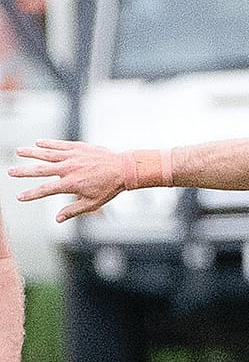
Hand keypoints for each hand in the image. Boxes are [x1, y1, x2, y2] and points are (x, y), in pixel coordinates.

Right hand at [12, 140, 133, 221]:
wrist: (124, 168)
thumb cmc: (109, 187)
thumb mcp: (93, 203)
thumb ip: (73, 210)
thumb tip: (57, 219)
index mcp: (70, 184)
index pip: (45, 190)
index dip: (31, 194)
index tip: (19, 196)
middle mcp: (68, 169)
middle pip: (40, 170)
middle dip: (24, 171)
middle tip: (10, 171)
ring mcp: (72, 156)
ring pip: (47, 153)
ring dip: (31, 152)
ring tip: (18, 151)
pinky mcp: (78, 147)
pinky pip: (59, 145)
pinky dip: (48, 143)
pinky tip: (38, 143)